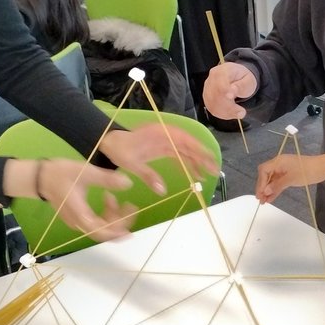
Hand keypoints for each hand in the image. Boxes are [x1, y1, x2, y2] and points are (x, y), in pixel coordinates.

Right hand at [33, 159, 136, 242]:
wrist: (40, 176)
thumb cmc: (60, 174)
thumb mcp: (86, 172)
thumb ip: (107, 179)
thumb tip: (128, 183)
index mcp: (80, 215)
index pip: (102, 231)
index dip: (118, 231)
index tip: (132, 222)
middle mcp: (79, 223)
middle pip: (104, 231)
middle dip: (120, 220)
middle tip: (130, 206)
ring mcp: (77, 221)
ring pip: (101, 225)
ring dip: (112, 214)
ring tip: (111, 196)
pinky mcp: (78, 217)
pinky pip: (96, 220)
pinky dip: (105, 212)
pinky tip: (107, 197)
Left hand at [97, 124, 217, 196]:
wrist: (110, 142)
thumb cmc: (119, 150)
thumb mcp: (131, 163)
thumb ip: (147, 175)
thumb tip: (163, 191)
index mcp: (160, 134)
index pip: (184, 141)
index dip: (198, 150)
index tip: (209, 159)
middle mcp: (166, 135)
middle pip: (189, 145)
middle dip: (202, 157)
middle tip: (214, 170)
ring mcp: (165, 140)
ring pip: (186, 150)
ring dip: (197, 161)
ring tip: (208, 175)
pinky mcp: (164, 147)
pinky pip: (179, 155)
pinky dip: (187, 163)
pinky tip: (194, 174)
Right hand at [203, 62, 257, 119]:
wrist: (238, 80)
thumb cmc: (243, 79)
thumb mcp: (248, 80)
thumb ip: (242, 85)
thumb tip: (233, 89)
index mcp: (222, 71)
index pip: (219, 82)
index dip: (225, 90)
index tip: (232, 98)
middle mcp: (211, 79)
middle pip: (215, 95)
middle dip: (229, 106)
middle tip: (241, 112)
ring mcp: (207, 90)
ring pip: (213, 104)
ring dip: (227, 112)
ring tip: (240, 112)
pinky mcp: (207, 99)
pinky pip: (213, 109)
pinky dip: (224, 114)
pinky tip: (233, 114)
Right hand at [256, 152, 324, 202]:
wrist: (323, 168)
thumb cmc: (307, 171)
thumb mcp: (291, 179)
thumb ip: (277, 185)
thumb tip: (265, 191)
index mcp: (278, 161)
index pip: (264, 170)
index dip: (261, 182)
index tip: (261, 193)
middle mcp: (279, 165)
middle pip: (266, 175)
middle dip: (263, 187)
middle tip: (260, 200)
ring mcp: (284, 170)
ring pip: (272, 180)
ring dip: (268, 190)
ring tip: (264, 202)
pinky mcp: (289, 175)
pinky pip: (279, 183)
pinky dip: (275, 190)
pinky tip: (271, 198)